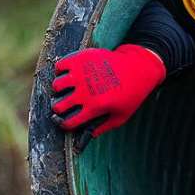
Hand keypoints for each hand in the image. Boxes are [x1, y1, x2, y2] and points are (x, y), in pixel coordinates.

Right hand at [50, 44, 165, 141]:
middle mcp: (85, 91)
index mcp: (95, 107)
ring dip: (59, 89)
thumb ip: (104, 127)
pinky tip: (68, 73)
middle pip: (58, 105)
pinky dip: (60, 70)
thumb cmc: (132, 94)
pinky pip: (60, 66)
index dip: (65, 125)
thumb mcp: (122, 116)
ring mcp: (81, 74)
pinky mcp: (81, 58)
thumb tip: (90, 135)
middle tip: (62, 106)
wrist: (138, 67)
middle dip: (58, 109)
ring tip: (65, 89)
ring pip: (57, 85)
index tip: (64, 123)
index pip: (70, 122)